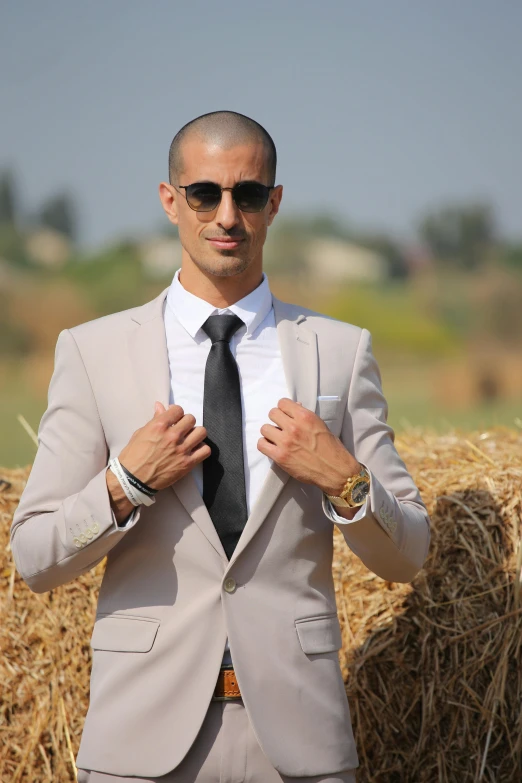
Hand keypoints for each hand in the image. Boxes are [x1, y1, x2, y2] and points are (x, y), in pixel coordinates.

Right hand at [106, 402, 210, 521]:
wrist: (132, 479)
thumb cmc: (133, 456)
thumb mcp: (140, 433)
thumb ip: (154, 419)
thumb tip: (160, 406)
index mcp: (159, 426)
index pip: (178, 409)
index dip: (176, 412)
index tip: (174, 417)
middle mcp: (172, 436)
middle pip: (191, 419)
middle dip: (186, 422)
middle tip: (181, 428)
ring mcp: (182, 450)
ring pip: (201, 432)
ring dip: (196, 433)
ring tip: (189, 438)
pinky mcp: (187, 463)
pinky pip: (205, 450)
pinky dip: (202, 448)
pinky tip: (194, 450)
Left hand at [258, 398, 360, 495]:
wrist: (335, 470)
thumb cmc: (331, 448)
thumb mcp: (320, 425)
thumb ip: (304, 417)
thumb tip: (294, 409)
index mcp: (305, 416)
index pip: (282, 403)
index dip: (283, 409)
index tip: (285, 415)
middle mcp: (293, 427)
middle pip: (272, 413)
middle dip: (276, 419)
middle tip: (281, 427)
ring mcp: (285, 442)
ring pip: (264, 429)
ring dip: (270, 433)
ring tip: (277, 439)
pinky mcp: (280, 456)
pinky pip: (261, 444)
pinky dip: (265, 445)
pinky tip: (272, 447)